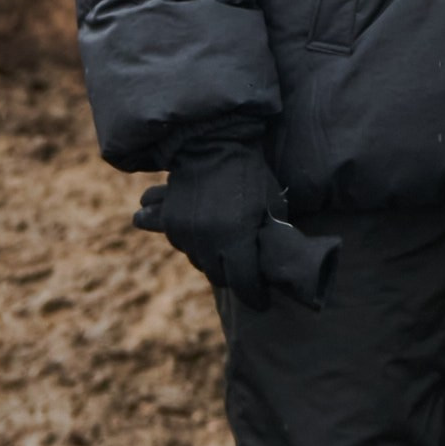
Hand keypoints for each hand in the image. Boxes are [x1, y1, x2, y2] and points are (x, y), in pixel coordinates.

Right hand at [135, 128, 337, 311]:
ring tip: (227, 246)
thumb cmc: (251, 175)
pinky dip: (196, 245)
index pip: (245, 283)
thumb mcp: (272, 206)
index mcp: (236, 238)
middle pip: (221, 276)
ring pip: (201, 263)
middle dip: (235, 276)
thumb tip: (274, 265)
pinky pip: (184, 247)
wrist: (213, 143)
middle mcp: (207, 241)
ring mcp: (185, 233)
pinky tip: (208, 233)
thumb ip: (271, 238)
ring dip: (214, 260)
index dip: (256, 296)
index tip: (263, 302)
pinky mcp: (171, 223)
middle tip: (246, 270)